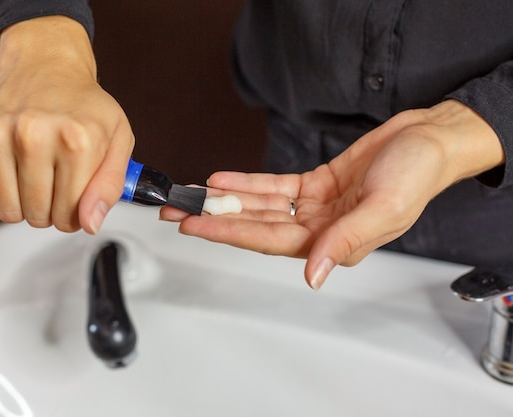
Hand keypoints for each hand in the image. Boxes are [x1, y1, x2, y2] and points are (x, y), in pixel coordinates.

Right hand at [0, 16, 133, 232]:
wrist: (46, 65)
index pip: (69, 216)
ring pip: (6, 209)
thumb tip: (89, 223)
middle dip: (47, 210)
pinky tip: (6, 165)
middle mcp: (34, 134)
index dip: (73, 215)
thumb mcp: (118, 140)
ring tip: (31, 173)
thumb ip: (110, 186)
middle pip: (36, 215)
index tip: (72, 196)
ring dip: (20, 202)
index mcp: (77, 140)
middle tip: (52, 182)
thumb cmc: (82, 106)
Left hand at [161, 101, 503, 288]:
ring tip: (190, 196)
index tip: (196, 224)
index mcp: (333, 243)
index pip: (268, 241)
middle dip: (215, 218)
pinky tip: (222, 180)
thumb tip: (312, 275)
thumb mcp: (383, 208)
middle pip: (255, 226)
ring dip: (225, 200)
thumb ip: (344, 242)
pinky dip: (247, 183)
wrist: (428, 139)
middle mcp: (318, 229)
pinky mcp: (315, 185)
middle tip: (178, 214)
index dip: (228, 232)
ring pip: (259, 207)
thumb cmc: (416, 174)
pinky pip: (273, 187)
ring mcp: (314, 208)